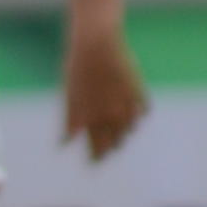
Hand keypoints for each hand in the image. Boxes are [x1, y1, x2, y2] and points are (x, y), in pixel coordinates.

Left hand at [61, 22, 148, 161]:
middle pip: (116, 142)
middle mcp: (110, 115)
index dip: (96, 157)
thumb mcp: (70, 96)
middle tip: (108, 149)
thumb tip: (64, 143)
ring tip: (120, 130)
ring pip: (131, 128)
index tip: (95, 162)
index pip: (97, 148)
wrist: (96, 44)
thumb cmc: (77, 69)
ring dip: (125, 131)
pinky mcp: (139, 92)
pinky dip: (137, 113)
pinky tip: (133, 111)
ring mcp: (127, 104)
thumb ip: (70, 121)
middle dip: (112, 146)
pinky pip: (142, 111)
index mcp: (90, 119)